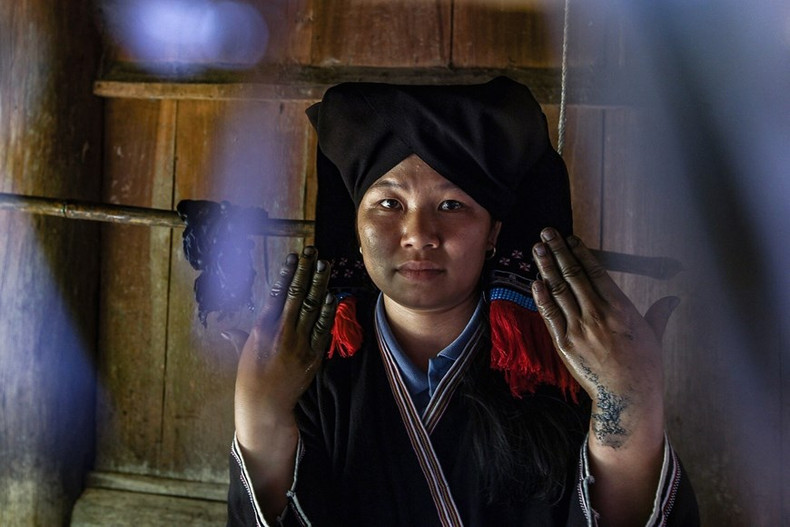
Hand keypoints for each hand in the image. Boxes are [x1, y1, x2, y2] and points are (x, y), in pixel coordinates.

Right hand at [229, 247, 336, 433]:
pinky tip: (332, 295)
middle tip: (314, 252)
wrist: (266, 405)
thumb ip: (240, 337)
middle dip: (306, 272)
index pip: (277, 293)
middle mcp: (283, 332)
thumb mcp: (243, 354)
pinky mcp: (313, 355)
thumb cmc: (250, 379)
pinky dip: (327, 311)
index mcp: (263, 328)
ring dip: (320, 284)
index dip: (287, 273)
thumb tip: (228, 329)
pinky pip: (323, 329)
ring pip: (312, 307)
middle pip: (297, 295)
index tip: (294, 256)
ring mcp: (300, 343)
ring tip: (325, 265)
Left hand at [530, 228, 677, 448]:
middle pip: (573, 276)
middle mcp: (597, 314)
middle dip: (559, 251)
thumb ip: (659, 313)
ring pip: (559, 291)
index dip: (580, 253)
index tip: (570, 238)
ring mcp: (579, 329)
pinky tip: (535, 281)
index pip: (595, 272)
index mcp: (620, 308)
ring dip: (546, 267)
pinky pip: (550, 316)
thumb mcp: (654, 336)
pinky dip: (541, 297)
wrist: (627, 397)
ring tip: (537, 249)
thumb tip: (673, 298)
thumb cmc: (644, 368)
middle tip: (546, 232)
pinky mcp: (565, 345)